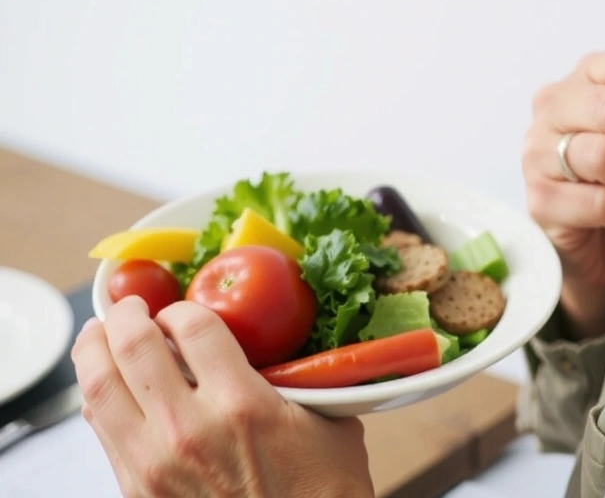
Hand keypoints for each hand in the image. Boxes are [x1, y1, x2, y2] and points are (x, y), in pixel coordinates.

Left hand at [71, 296, 373, 497]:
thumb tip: (288, 350)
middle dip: (126, 315)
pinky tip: (106, 385)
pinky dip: (97, 397)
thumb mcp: (329, 423)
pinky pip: (101, 430)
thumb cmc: (322, 494)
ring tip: (100, 335)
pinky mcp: (136, 491)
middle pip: (133, 347)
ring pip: (99, 389)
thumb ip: (299, 380)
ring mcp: (154, 465)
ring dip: (93, 351)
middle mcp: (189, 431)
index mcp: (242, 405)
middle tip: (131, 307)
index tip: (185, 309)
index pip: (192, 326)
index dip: (183, 307)